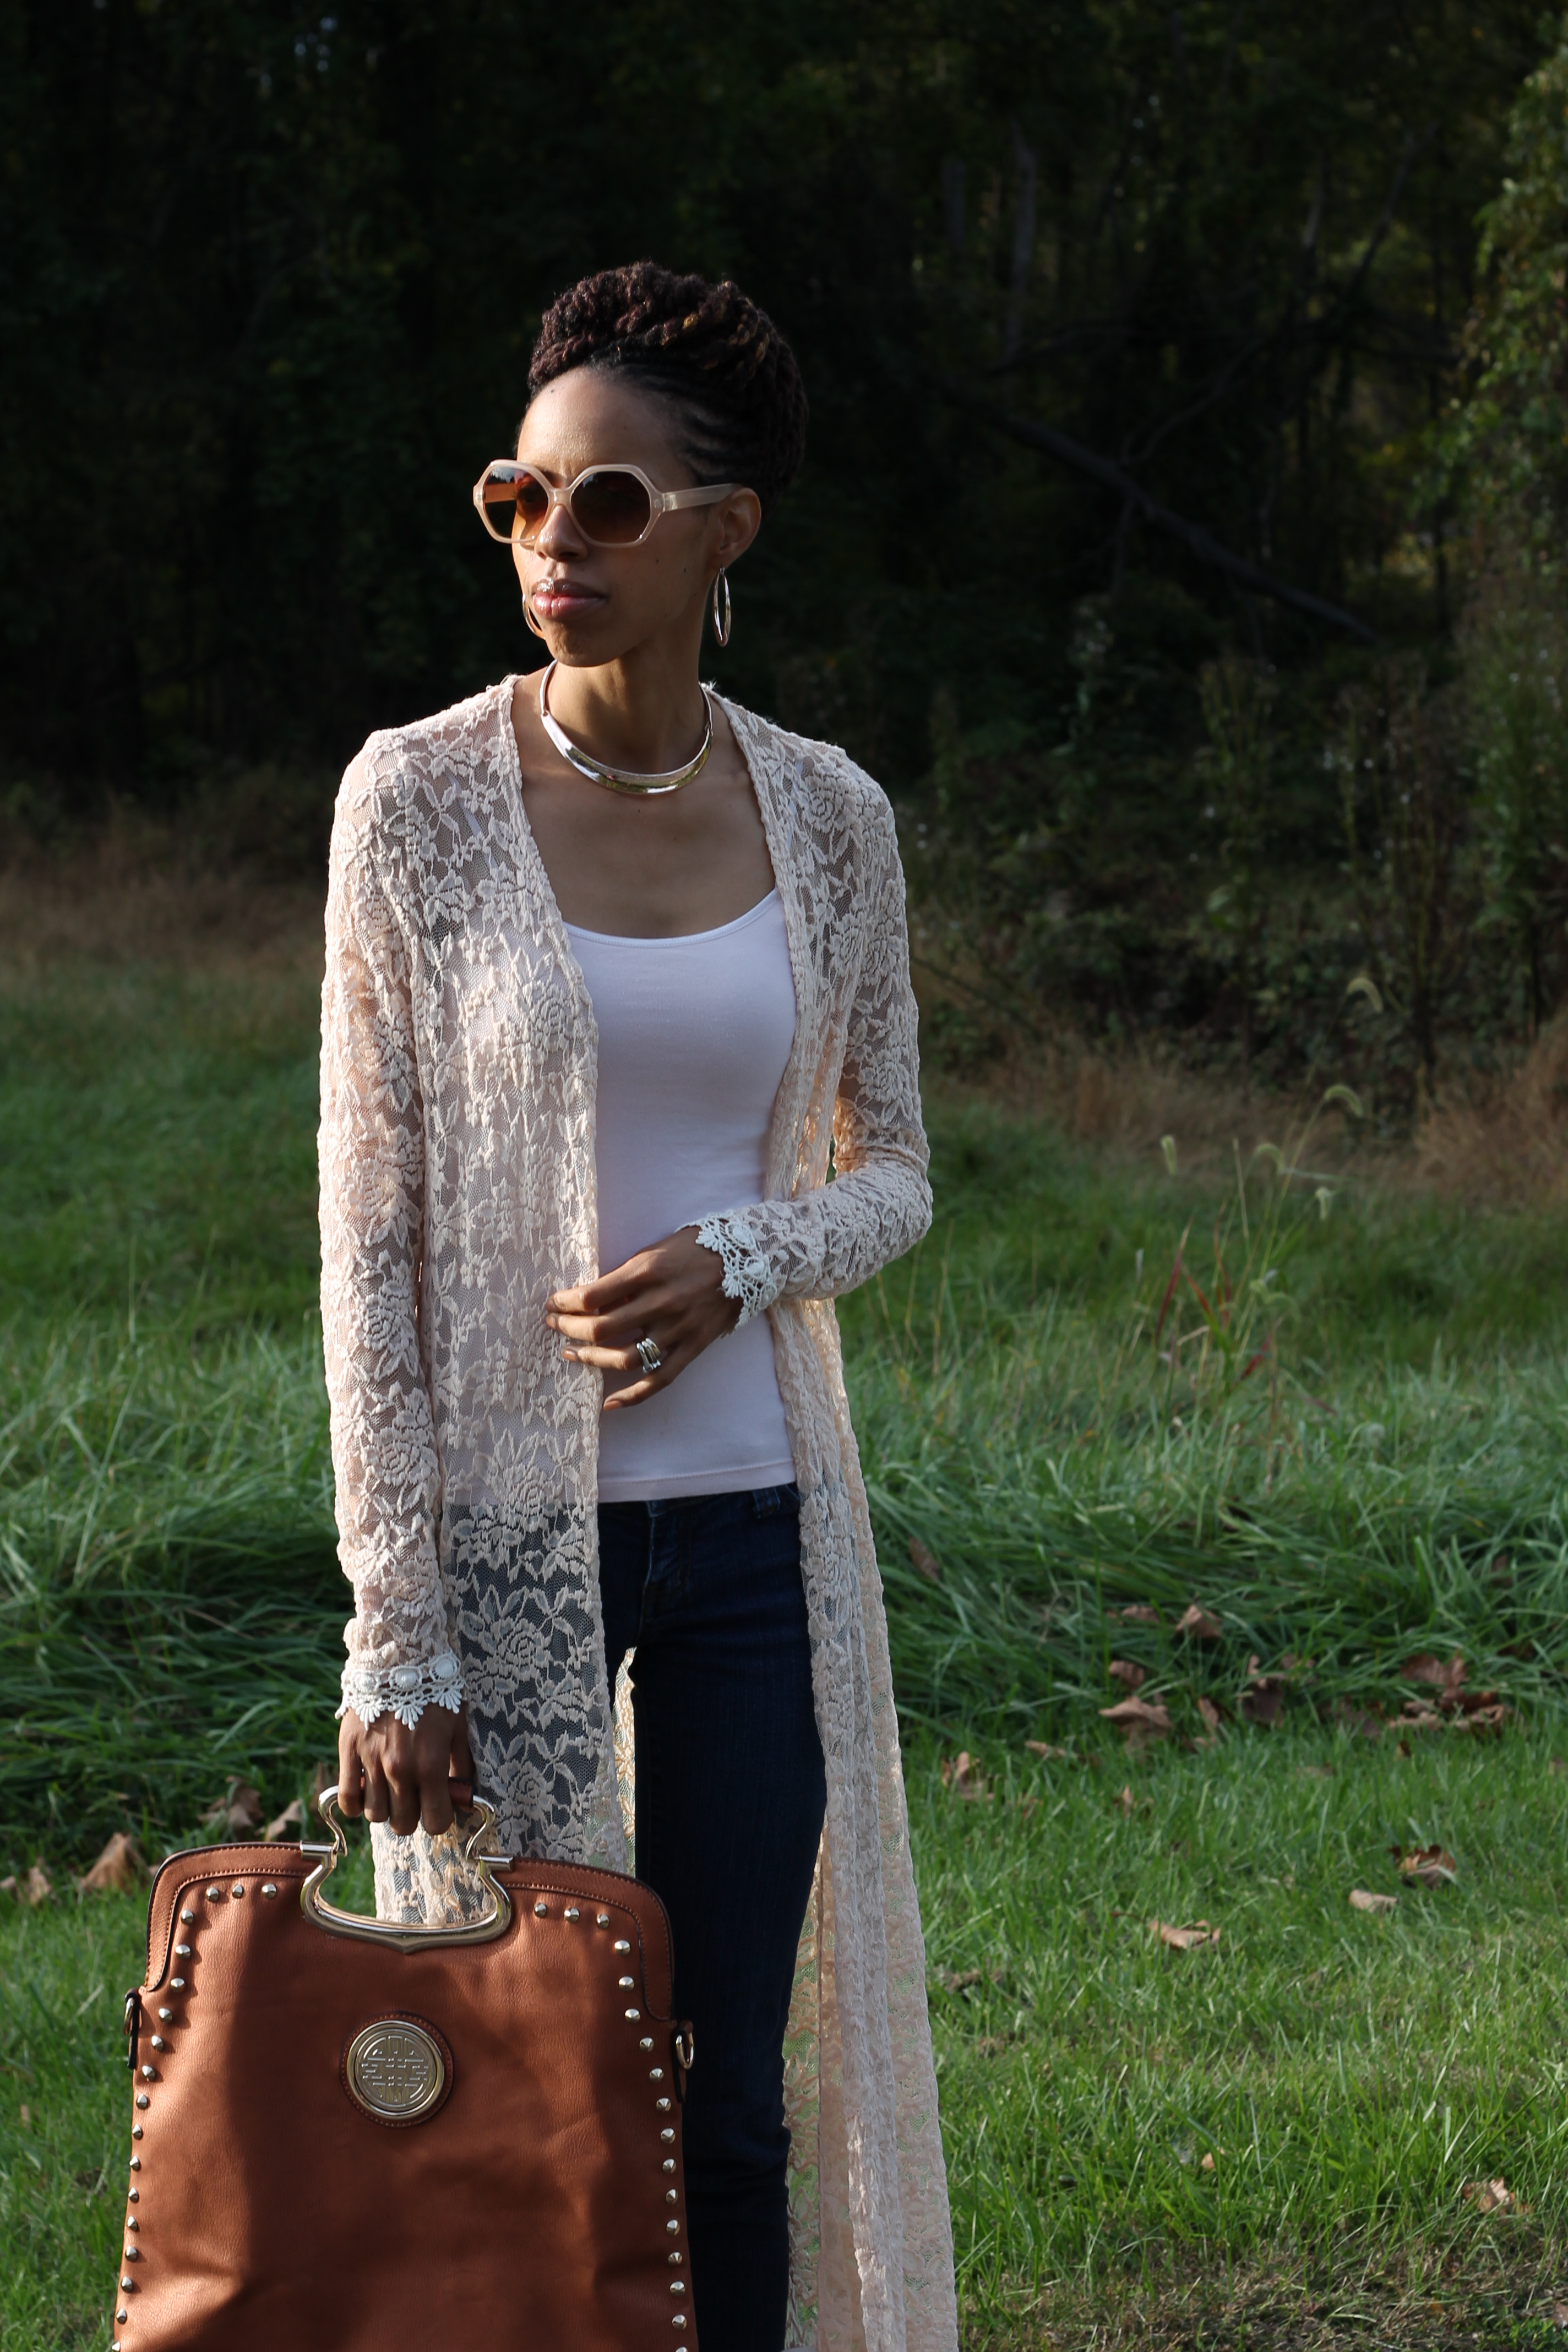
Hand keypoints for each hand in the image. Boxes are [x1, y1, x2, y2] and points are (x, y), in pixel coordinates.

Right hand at [336, 1703, 474, 1836]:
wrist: (399, 1659)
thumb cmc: (434, 1692)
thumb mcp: (457, 1726)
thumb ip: (461, 1764)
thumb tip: (465, 1795)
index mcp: (431, 1764)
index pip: (435, 1821)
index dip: (439, 1818)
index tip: (438, 1807)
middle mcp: (400, 1769)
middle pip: (403, 1824)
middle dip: (412, 1815)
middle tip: (415, 1797)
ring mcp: (371, 1762)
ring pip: (375, 1815)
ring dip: (385, 1808)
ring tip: (391, 1789)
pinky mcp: (349, 1751)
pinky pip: (346, 1799)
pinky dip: (355, 1803)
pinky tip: (366, 1789)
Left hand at [547, 1226, 738, 1408]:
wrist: (747, 1259)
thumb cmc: (694, 1249)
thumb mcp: (654, 1252)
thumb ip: (624, 1277)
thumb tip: (588, 1300)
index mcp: (649, 1272)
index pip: (593, 1296)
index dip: (565, 1302)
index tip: (553, 1303)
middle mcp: (662, 1302)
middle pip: (602, 1328)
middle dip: (569, 1329)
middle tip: (553, 1325)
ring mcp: (678, 1329)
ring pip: (624, 1358)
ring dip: (591, 1359)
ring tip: (570, 1353)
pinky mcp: (693, 1348)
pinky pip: (659, 1379)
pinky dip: (633, 1396)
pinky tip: (609, 1403)